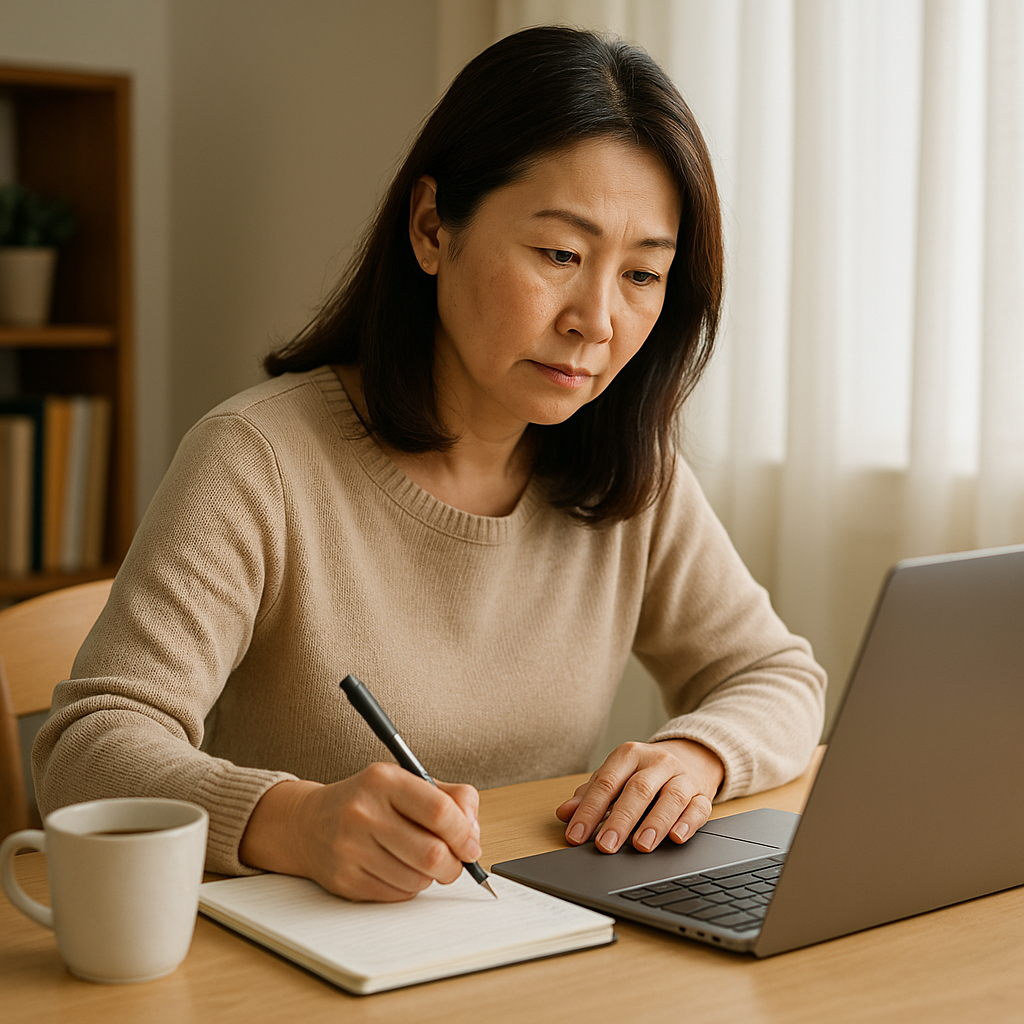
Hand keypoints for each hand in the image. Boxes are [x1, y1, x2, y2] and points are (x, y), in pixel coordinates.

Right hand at [239, 764, 481, 901]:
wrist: (308, 823)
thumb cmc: (368, 801)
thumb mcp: (407, 782)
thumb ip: (451, 798)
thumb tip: (473, 834)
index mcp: (383, 780)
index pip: (439, 811)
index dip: (464, 833)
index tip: (471, 845)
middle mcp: (363, 812)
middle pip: (432, 853)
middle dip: (454, 865)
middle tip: (455, 862)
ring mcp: (351, 848)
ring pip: (418, 879)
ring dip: (431, 876)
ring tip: (420, 860)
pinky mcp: (345, 879)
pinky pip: (398, 895)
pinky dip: (409, 887)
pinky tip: (398, 868)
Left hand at [555, 739, 723, 853]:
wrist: (690, 756)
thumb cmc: (644, 772)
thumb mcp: (615, 776)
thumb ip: (590, 794)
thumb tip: (564, 813)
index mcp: (629, 755)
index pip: (606, 782)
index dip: (589, 810)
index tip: (576, 836)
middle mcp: (656, 762)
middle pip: (638, 790)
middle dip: (620, 820)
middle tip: (606, 846)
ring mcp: (682, 777)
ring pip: (670, 798)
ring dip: (654, 823)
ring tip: (641, 846)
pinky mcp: (702, 793)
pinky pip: (699, 807)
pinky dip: (688, 823)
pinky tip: (676, 837)